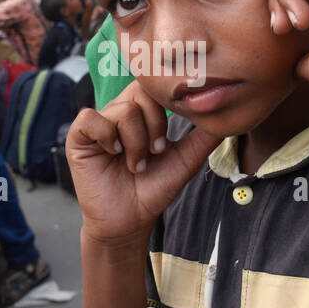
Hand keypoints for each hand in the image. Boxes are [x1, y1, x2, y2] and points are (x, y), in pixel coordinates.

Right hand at [66, 82, 221, 245]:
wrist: (131, 220)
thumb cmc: (153, 189)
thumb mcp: (185, 160)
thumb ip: (204, 137)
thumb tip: (229, 117)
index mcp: (141, 113)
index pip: (154, 87)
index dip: (166, 105)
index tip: (170, 138)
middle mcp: (119, 113)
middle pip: (140, 92)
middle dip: (155, 125)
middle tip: (155, 152)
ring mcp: (98, 124)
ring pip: (122, 111)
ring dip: (135, 142)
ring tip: (136, 164)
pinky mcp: (79, 137)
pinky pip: (90, 119)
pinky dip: (107, 136)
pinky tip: (113, 154)